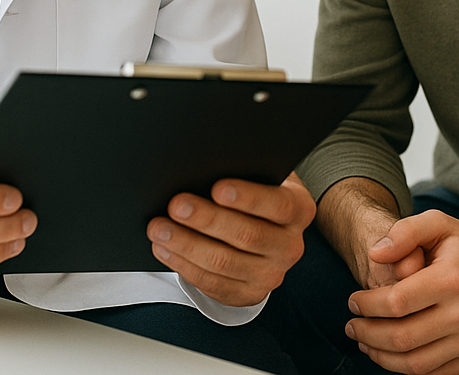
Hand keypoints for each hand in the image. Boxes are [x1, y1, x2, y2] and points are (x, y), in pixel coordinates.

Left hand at [146, 172, 315, 306]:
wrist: (269, 229)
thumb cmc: (258, 191)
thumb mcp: (263, 176)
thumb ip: (247, 171)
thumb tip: (210, 164)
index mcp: (299, 210)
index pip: (277, 205)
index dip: (248, 197)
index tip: (217, 187)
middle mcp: (290, 246)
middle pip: (247, 235)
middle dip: (206, 219)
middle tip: (176, 205)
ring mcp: (271, 275)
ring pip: (224, 263)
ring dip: (186, 244)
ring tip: (160, 228)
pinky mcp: (248, 294)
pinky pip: (213, 284)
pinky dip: (184, 265)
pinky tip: (165, 249)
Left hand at [345, 210, 458, 374]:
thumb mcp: (441, 224)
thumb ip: (405, 231)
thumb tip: (374, 254)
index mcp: (452, 278)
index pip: (397, 301)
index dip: (367, 305)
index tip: (353, 301)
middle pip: (402, 337)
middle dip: (367, 334)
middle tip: (352, 326)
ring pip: (416, 363)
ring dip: (382, 357)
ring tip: (365, 343)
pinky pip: (435, 372)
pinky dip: (407, 367)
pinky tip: (391, 353)